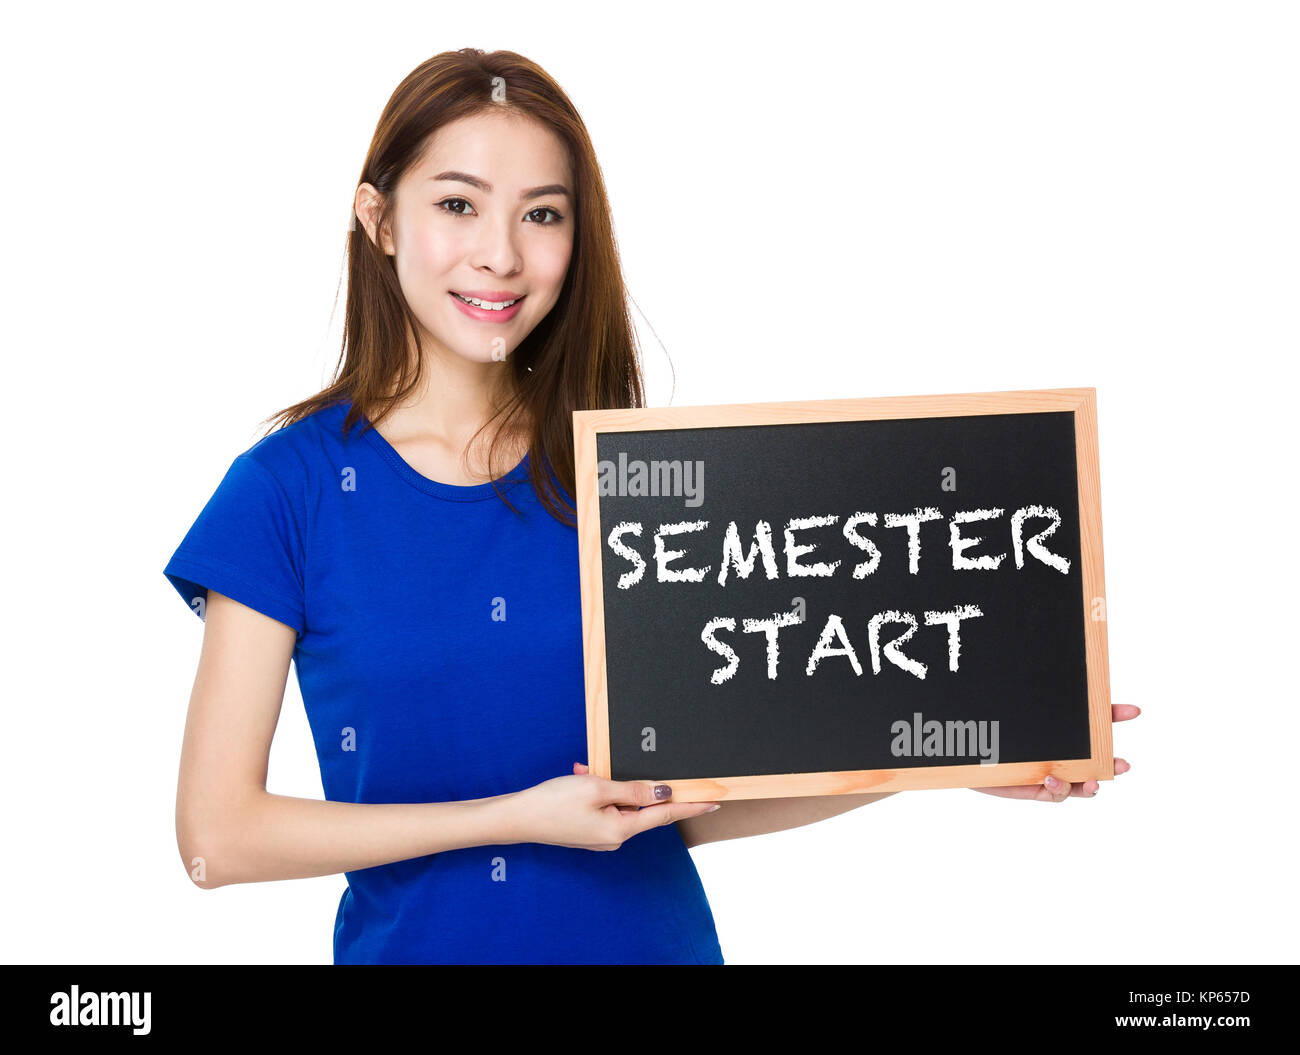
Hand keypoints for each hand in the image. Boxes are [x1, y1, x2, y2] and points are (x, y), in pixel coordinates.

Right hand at [502, 764, 719, 850]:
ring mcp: (601, 836)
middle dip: (633, 785)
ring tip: (584, 773)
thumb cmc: (554, 802)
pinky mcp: (588, 830)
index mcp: (621, 829)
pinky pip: (604, 806)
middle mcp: (615, 837)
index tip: (715, 800)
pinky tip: (580, 776)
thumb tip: (663, 792)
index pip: (665, 814)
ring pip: (619, 803)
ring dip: (608, 784)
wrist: (517, 818)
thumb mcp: (598, 788)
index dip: (691, 804)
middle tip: (614, 771)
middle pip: (641, 807)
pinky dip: (596, 790)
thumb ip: (634, 790)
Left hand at [972, 703, 1138, 800]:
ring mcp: (1046, 769)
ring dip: (1090, 785)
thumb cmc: (982, 720)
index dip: (1113, 715)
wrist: (956, 743)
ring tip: (1092, 783)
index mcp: (1058, 728)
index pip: (1091, 720)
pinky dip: (1059, 789)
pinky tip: (1054, 780)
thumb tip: (1048, 667)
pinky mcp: (1031, 787)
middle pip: (1094, 758)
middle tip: (1122, 765)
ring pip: (1078, 784)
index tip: (1133, 710)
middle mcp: (1057, 750)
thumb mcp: (1008, 704)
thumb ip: (1029, 695)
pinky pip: (1053, 794)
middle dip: (1112, 763)